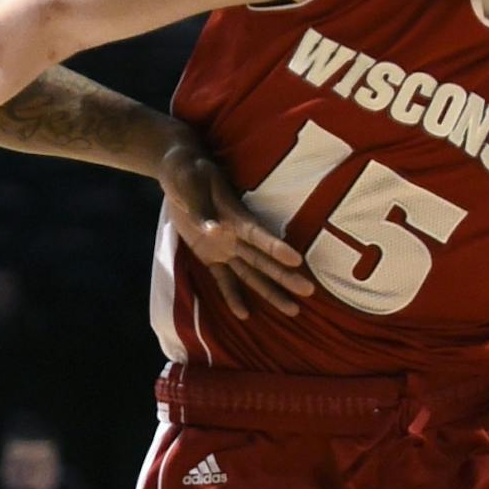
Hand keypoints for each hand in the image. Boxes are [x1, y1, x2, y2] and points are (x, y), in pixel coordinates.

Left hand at [157, 136, 313, 318]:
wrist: (179, 173)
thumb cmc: (187, 173)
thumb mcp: (191, 184)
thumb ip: (201, 209)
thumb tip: (214, 230)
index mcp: (234, 215)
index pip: (258, 234)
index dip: (276, 247)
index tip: (297, 260)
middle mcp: (236, 235)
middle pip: (263, 260)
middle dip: (285, 276)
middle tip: (309, 291)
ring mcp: (226, 248)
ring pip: (251, 275)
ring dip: (271, 292)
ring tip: (293, 311)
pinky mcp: (211, 256)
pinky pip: (224, 280)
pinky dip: (232, 297)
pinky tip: (244, 315)